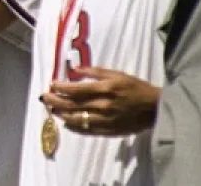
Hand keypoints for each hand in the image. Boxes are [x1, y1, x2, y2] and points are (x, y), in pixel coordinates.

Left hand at [43, 67, 159, 136]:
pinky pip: (88, 131)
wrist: (156, 108)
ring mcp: (106, 120)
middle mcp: (103, 105)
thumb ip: (95, 71)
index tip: (51, 84)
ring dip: (62, 115)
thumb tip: (75, 69)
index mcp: (105, 89)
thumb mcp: (117, 74)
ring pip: (77, 119)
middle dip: (56, 101)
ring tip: (52, 110)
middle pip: (73, 105)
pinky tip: (67, 123)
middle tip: (44, 98)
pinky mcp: (110, 131)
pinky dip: (75, 128)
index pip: (76, 89)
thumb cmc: (136, 87)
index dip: (61, 88)